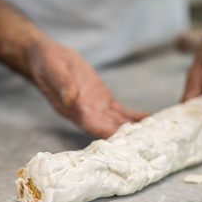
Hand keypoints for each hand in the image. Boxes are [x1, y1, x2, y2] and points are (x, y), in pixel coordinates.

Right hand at [26, 39, 146, 137]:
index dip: (109, 133)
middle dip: (127, 137)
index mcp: (73, 110)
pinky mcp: (102, 99)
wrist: (46, 57)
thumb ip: (63, 85)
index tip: (126, 142)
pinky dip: (134, 116)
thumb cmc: (46, 63)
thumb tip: (71, 99)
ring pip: (118, 122)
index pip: (93, 126)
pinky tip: (149, 119)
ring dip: (134, 129)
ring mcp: (95, 108)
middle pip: (109, 129)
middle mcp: (86, 114)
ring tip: (155, 135)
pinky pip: (120, 111)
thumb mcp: (53, 70)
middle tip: (148, 143)